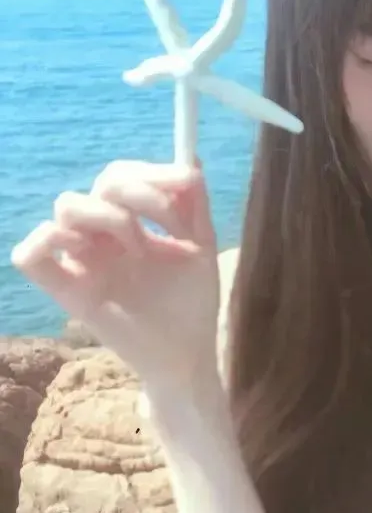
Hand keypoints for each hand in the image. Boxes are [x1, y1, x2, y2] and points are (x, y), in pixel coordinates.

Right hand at [11, 160, 221, 411]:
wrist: (189, 352)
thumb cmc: (192, 302)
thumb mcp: (202, 248)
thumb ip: (195, 206)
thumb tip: (191, 160)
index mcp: (134, 222)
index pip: (124, 175)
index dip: (152, 174)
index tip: (186, 193)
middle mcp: (105, 235)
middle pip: (101, 183)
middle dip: (139, 194)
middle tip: (165, 229)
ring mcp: (84, 259)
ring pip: (66, 206)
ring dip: (109, 216)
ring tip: (138, 249)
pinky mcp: (66, 290)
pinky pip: (29, 253)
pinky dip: (48, 241)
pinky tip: (88, 253)